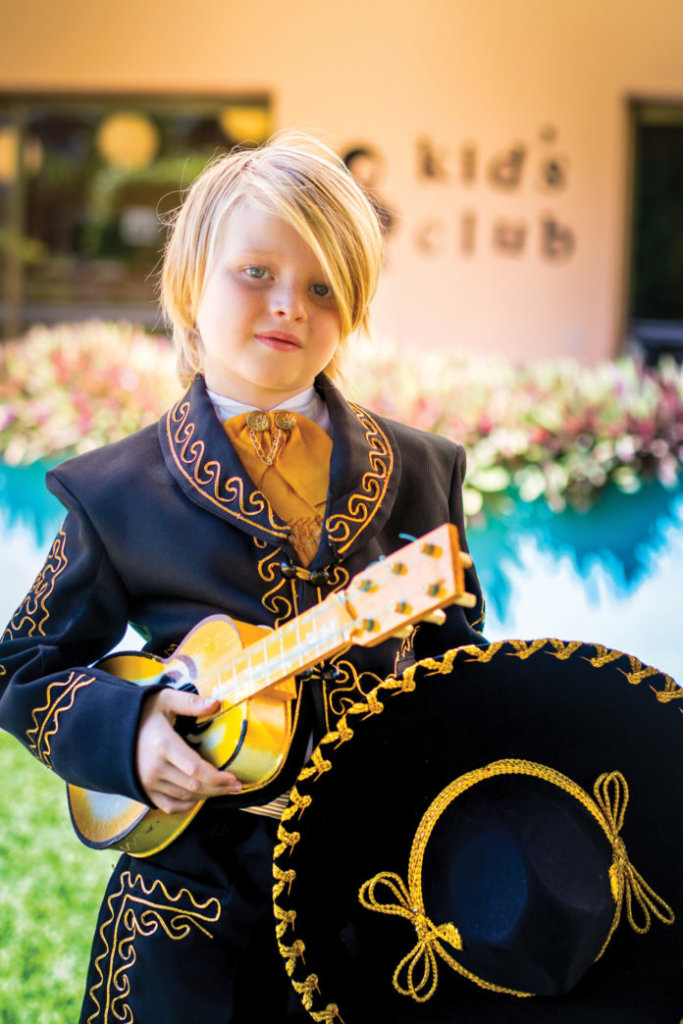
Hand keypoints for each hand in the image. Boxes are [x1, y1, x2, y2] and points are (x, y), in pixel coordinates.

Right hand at [136, 689, 241, 812]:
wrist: (109, 727)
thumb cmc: (141, 712)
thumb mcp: (165, 700)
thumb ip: (190, 703)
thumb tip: (216, 703)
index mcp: (163, 745)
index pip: (196, 770)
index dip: (218, 778)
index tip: (234, 778)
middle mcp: (155, 768)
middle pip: (194, 787)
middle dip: (218, 789)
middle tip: (235, 786)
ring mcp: (148, 782)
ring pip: (184, 797)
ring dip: (206, 796)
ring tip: (222, 789)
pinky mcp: (143, 789)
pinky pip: (168, 805)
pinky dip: (186, 805)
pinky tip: (199, 797)